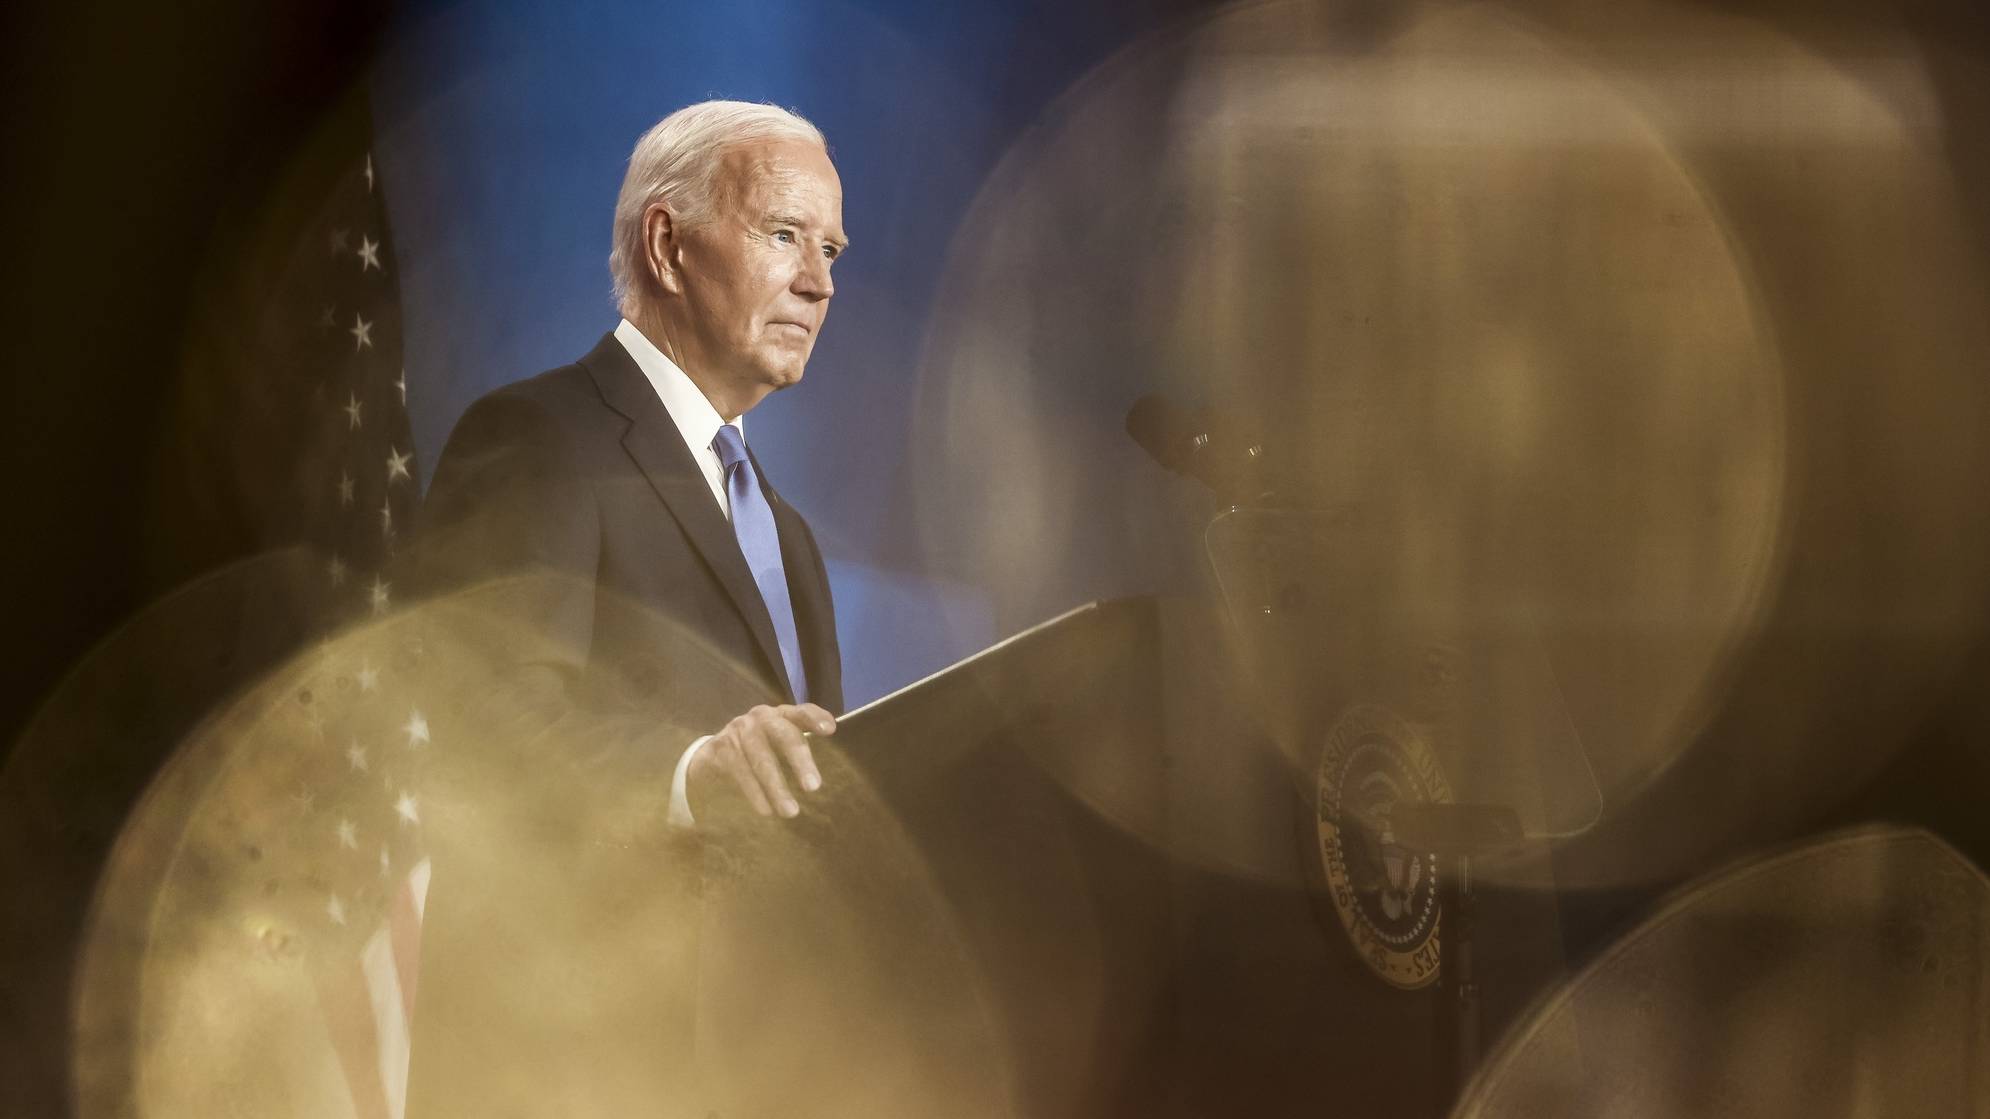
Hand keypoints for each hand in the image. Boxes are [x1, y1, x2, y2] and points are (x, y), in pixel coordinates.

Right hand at [688, 703, 834, 818]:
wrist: (712, 756)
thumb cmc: (757, 751)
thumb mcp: (778, 745)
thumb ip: (800, 751)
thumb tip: (822, 775)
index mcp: (780, 715)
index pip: (801, 712)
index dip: (814, 718)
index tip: (830, 729)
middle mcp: (760, 717)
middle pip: (783, 734)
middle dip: (799, 760)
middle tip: (813, 788)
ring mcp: (738, 730)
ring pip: (761, 759)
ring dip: (776, 787)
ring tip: (790, 812)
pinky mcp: (720, 747)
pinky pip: (741, 771)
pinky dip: (755, 793)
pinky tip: (766, 810)